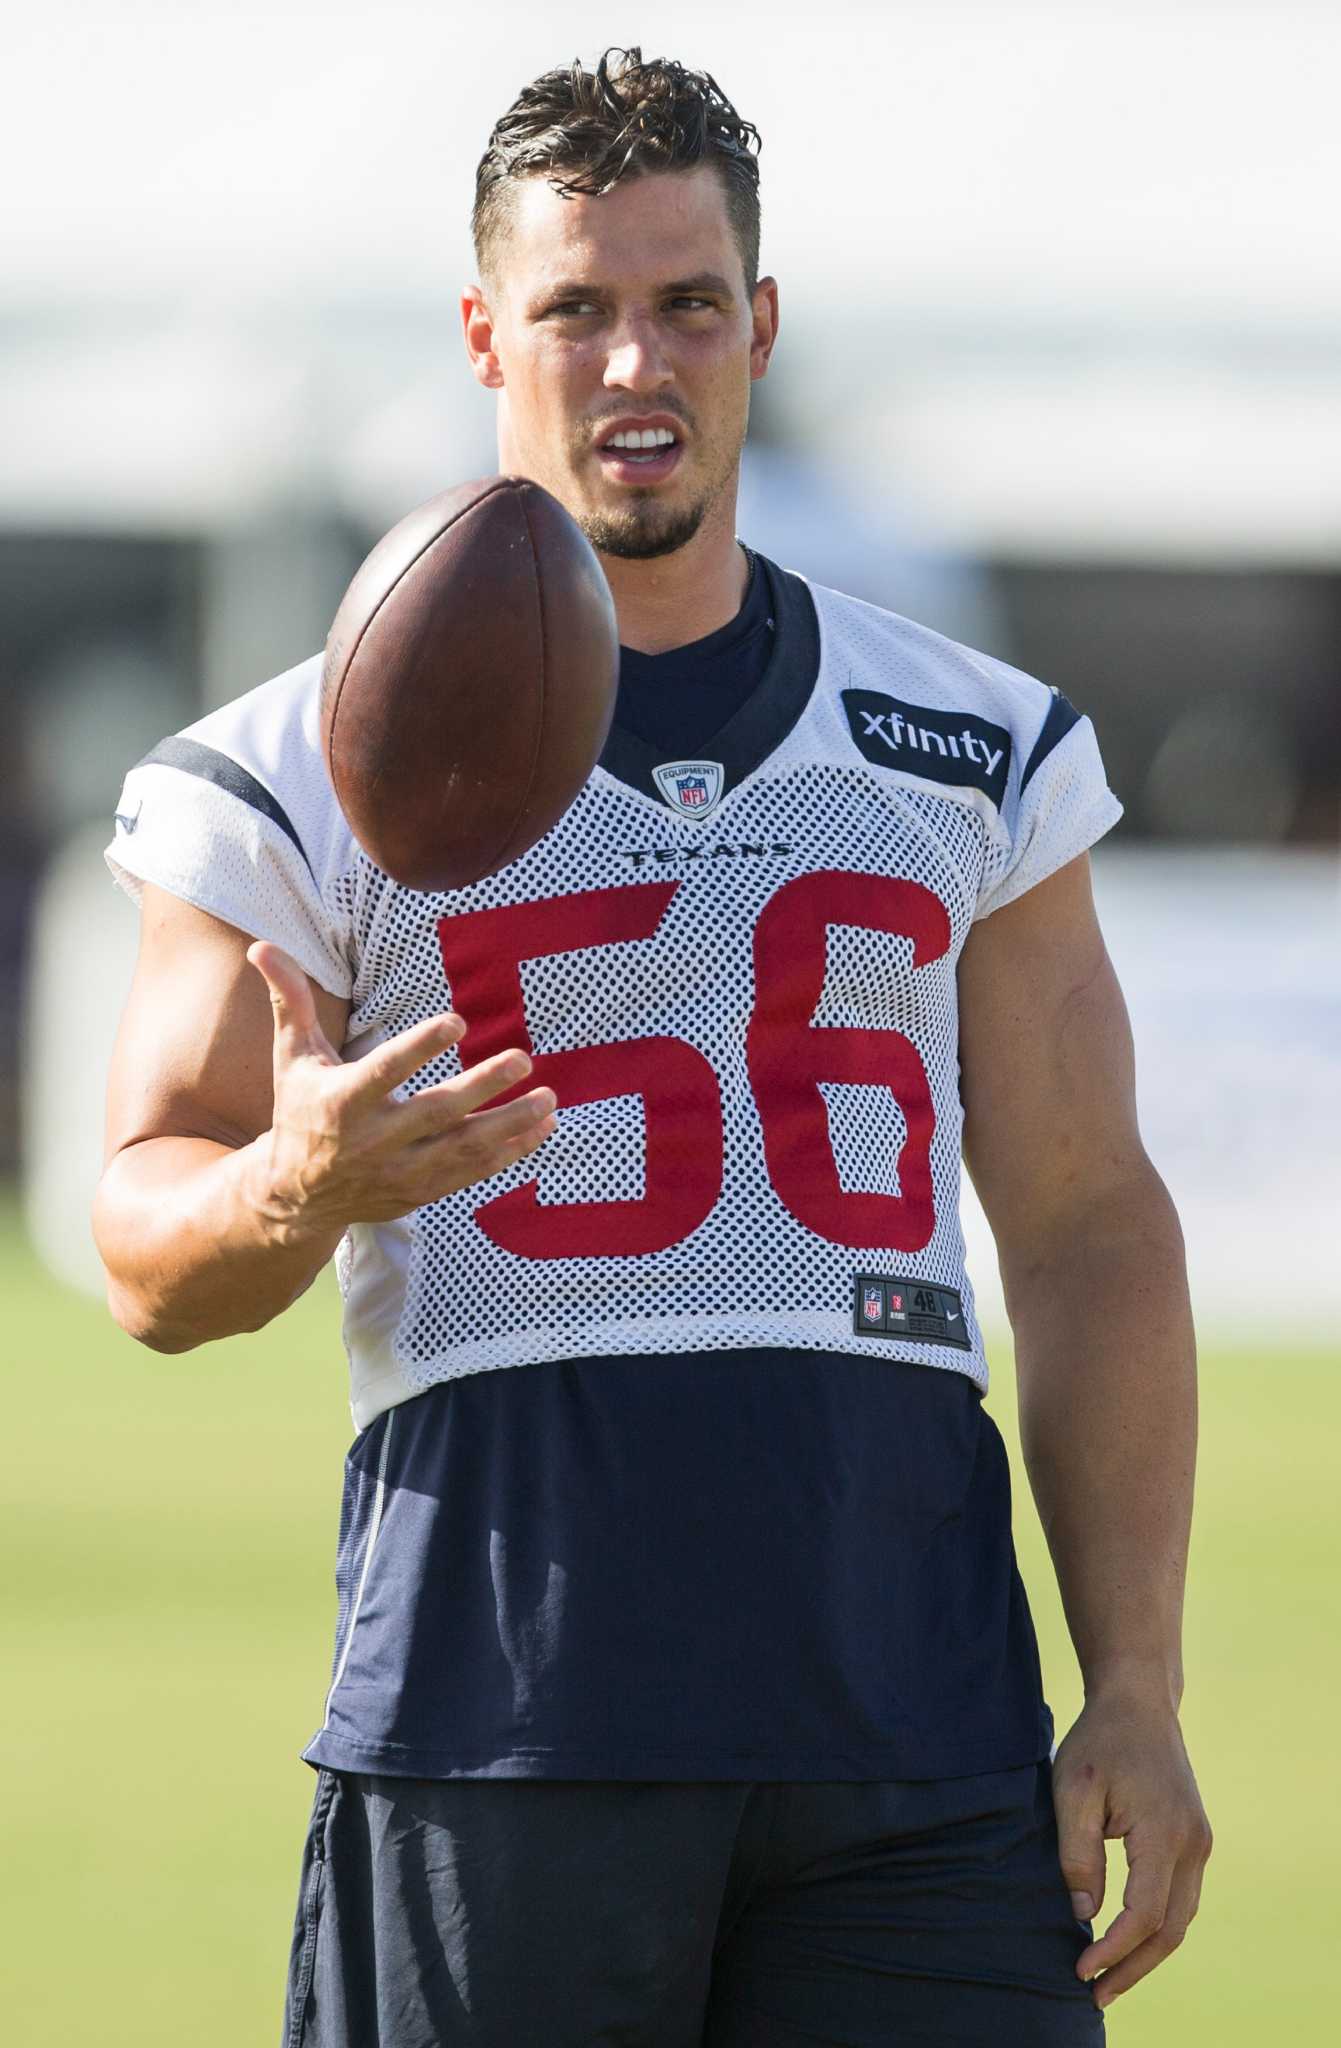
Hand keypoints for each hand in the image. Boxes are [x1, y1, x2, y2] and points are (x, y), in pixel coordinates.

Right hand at [246, 941, 556, 1233]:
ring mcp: (400, 1171)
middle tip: (523, 1058)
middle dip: (483, 1087)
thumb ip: (288, 1001)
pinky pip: (472, 1174)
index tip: (458, 1021)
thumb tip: (262, 946)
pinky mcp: (421, 1192)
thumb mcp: (293, 1058)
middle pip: (437, 1113)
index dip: (420, 1048)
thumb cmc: (301, 1111)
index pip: (385, 1072)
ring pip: (464, 1150)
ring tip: (549, 1098)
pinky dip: (510, 1154)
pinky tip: (542, 1128)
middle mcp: (373, 1141)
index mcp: (342, 1103)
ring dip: (511, 1125)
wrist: (297, 1196)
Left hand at [1052, 1686, 1211, 2010]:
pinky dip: (1157, 1928)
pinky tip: (1128, 1943)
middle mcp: (1193, 1842)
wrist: (1139, 1702)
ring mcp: (1200, 1842)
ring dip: (1147, 1954)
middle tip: (1096, 1996)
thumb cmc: (1099, 1741)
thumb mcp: (1073, 1791)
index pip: (1145, 1912)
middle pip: (1171, 1928)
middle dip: (1133, 1967)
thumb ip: (1078, 1854)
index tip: (1080, 1969)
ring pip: (1181, 1919)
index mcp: (1164, 1830)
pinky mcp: (1195, 1839)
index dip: (1114, 1948)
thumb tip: (1084, 1915)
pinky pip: (1181, 1898)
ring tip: (1108, 1980)